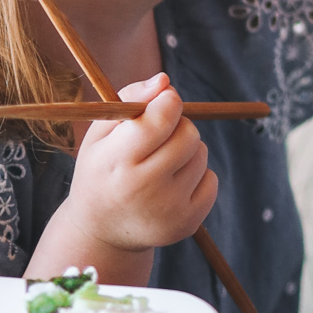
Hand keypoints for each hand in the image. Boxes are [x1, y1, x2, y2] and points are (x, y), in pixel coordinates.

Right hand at [66, 76, 217, 250]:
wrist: (101, 232)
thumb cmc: (102, 171)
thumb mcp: (101, 134)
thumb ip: (130, 99)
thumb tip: (165, 81)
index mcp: (115, 162)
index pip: (159, 120)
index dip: (168, 102)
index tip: (165, 100)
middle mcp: (143, 189)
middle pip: (187, 134)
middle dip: (178, 125)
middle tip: (160, 135)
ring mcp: (168, 210)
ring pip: (201, 153)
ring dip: (187, 149)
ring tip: (162, 163)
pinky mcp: (187, 223)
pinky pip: (211, 179)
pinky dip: (197, 175)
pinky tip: (172, 185)